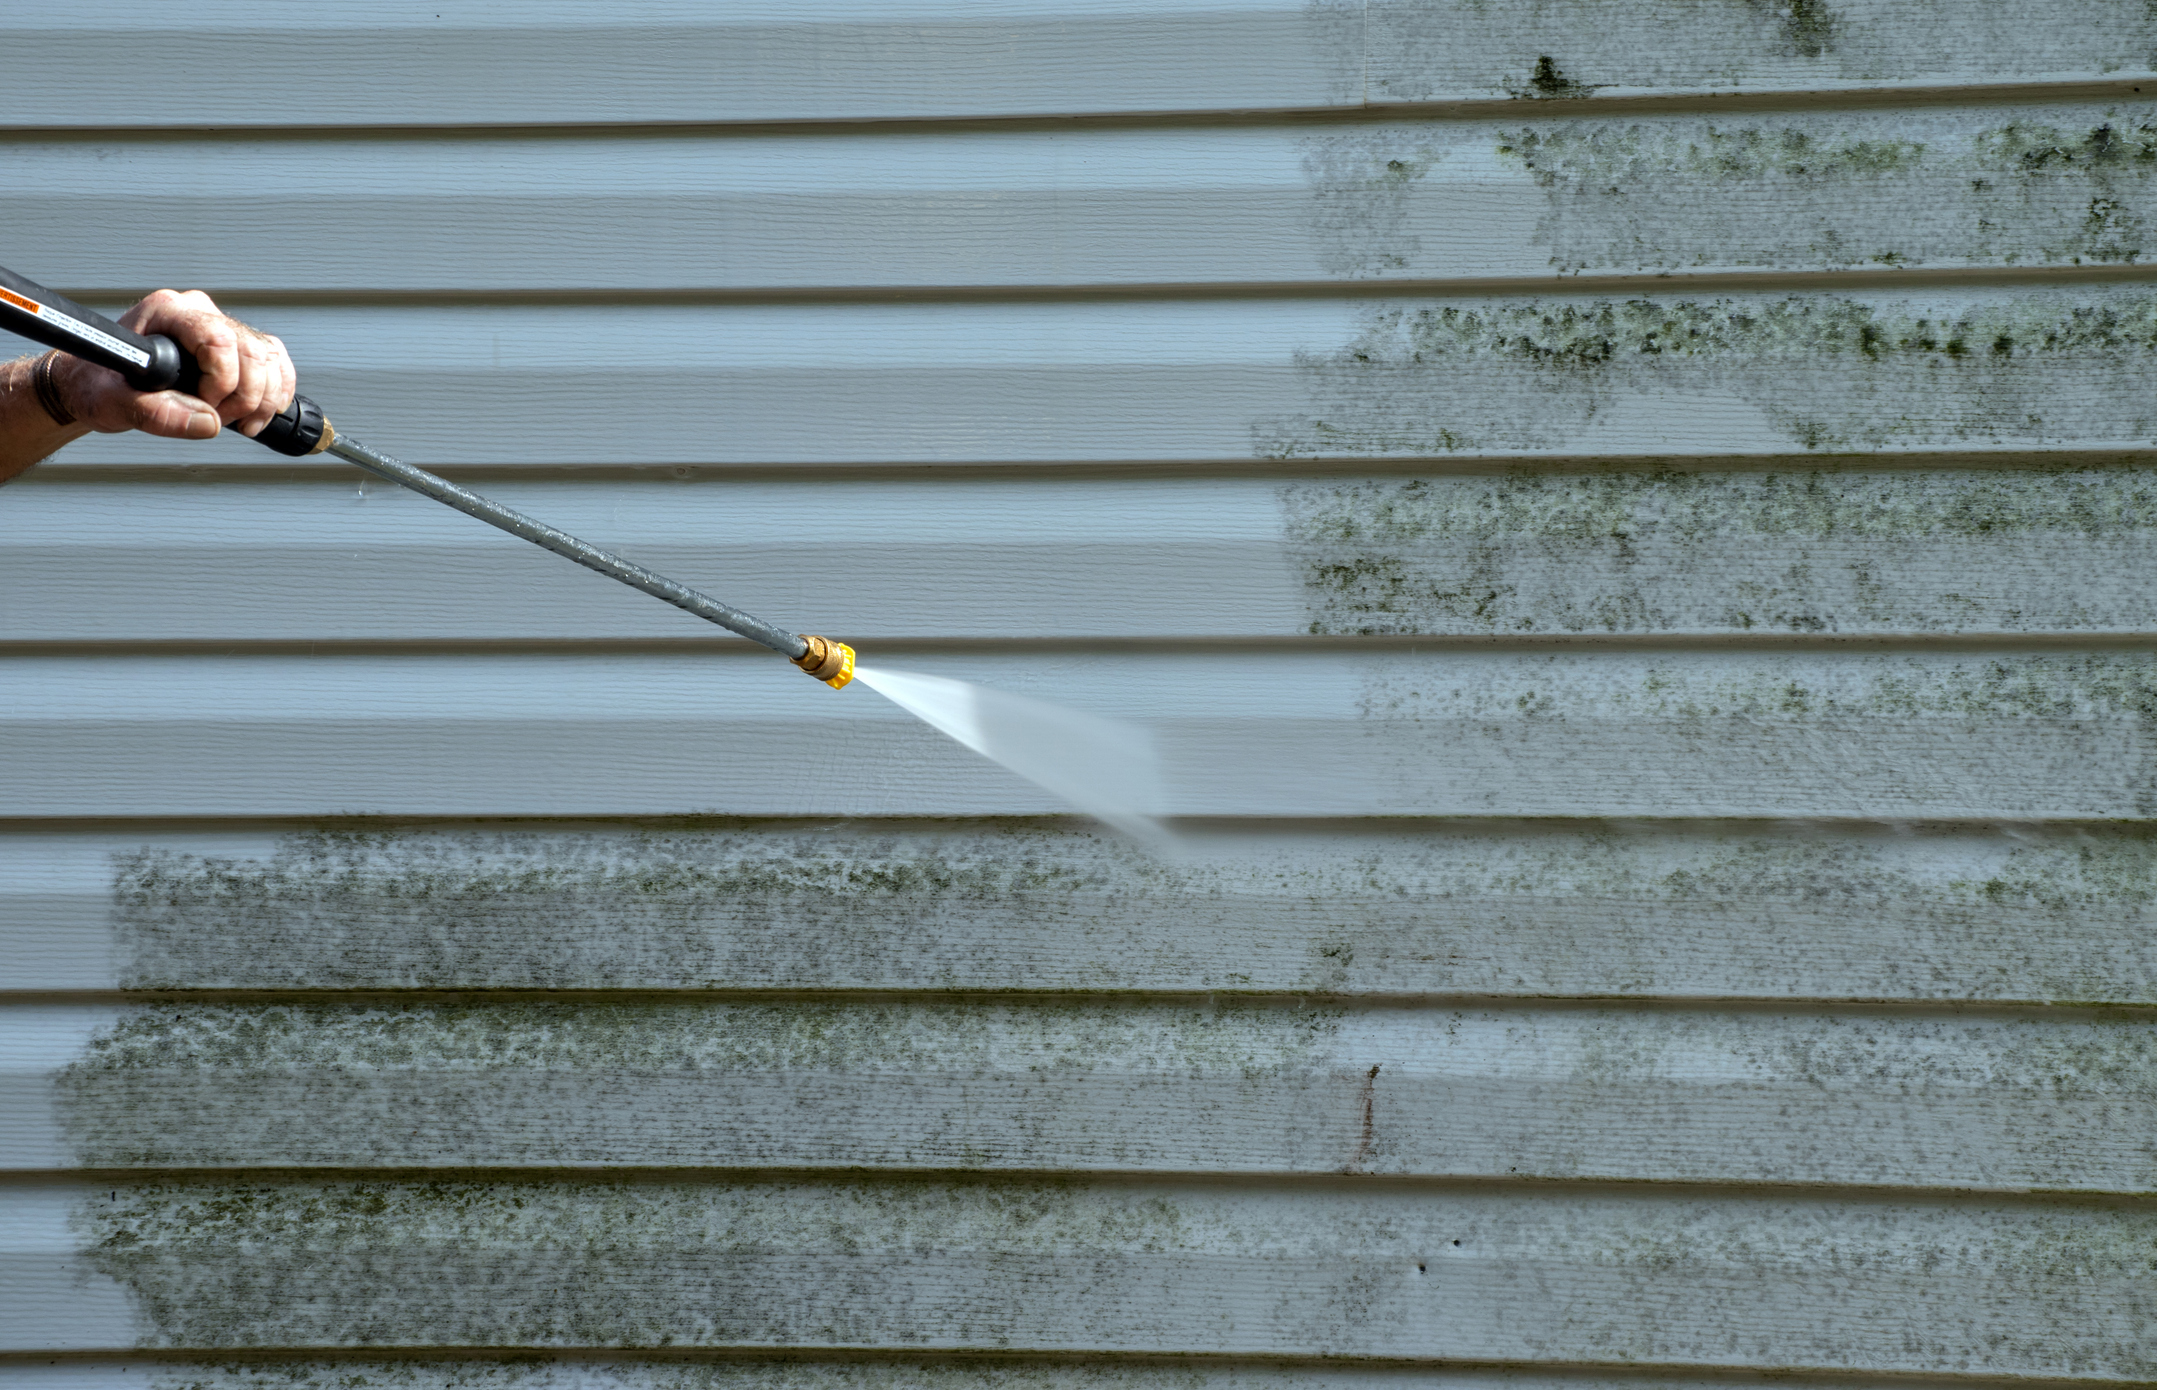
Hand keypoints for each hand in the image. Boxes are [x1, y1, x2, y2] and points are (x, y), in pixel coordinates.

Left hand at [48, 289, 296, 439]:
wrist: (98, 387)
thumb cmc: (98, 385)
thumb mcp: (113, 402)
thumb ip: (155, 413)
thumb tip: (208, 423)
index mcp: (168, 312)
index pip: (219, 339)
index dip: (222, 381)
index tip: (204, 406)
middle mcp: (198, 313)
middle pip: (252, 351)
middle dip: (245, 396)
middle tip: (220, 421)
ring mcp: (220, 327)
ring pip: (269, 358)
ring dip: (263, 399)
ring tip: (238, 423)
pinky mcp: (237, 346)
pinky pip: (275, 362)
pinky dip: (276, 392)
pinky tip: (259, 414)